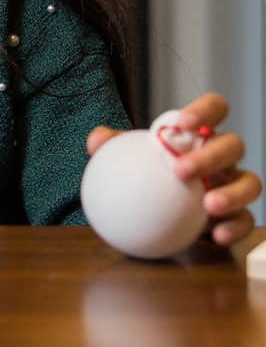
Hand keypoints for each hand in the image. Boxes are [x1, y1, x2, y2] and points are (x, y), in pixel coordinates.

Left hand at [87, 92, 261, 246]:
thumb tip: (96, 139)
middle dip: (212, 155)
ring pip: (251, 182)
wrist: (151, 218)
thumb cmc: (140, 179)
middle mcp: (223, 158)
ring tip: (209, 205)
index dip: (205, 110)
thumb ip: (111, 149)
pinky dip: (235, 228)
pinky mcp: (237, 216)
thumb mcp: (123, 162)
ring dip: (233, 193)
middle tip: (182, 171)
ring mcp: (234, 185)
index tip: (181, 123)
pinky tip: (217, 236)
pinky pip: (245, 221)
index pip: (214, 109)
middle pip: (233, 146)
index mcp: (199, 135)